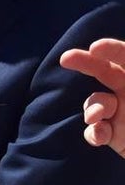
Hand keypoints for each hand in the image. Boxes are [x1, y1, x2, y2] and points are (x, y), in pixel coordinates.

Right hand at [60, 38, 124, 155]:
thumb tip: (115, 91)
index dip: (113, 50)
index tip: (95, 47)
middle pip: (106, 72)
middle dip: (86, 63)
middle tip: (66, 58)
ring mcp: (121, 114)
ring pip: (96, 103)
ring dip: (93, 107)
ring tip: (97, 117)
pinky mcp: (114, 136)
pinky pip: (95, 130)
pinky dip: (94, 132)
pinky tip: (100, 137)